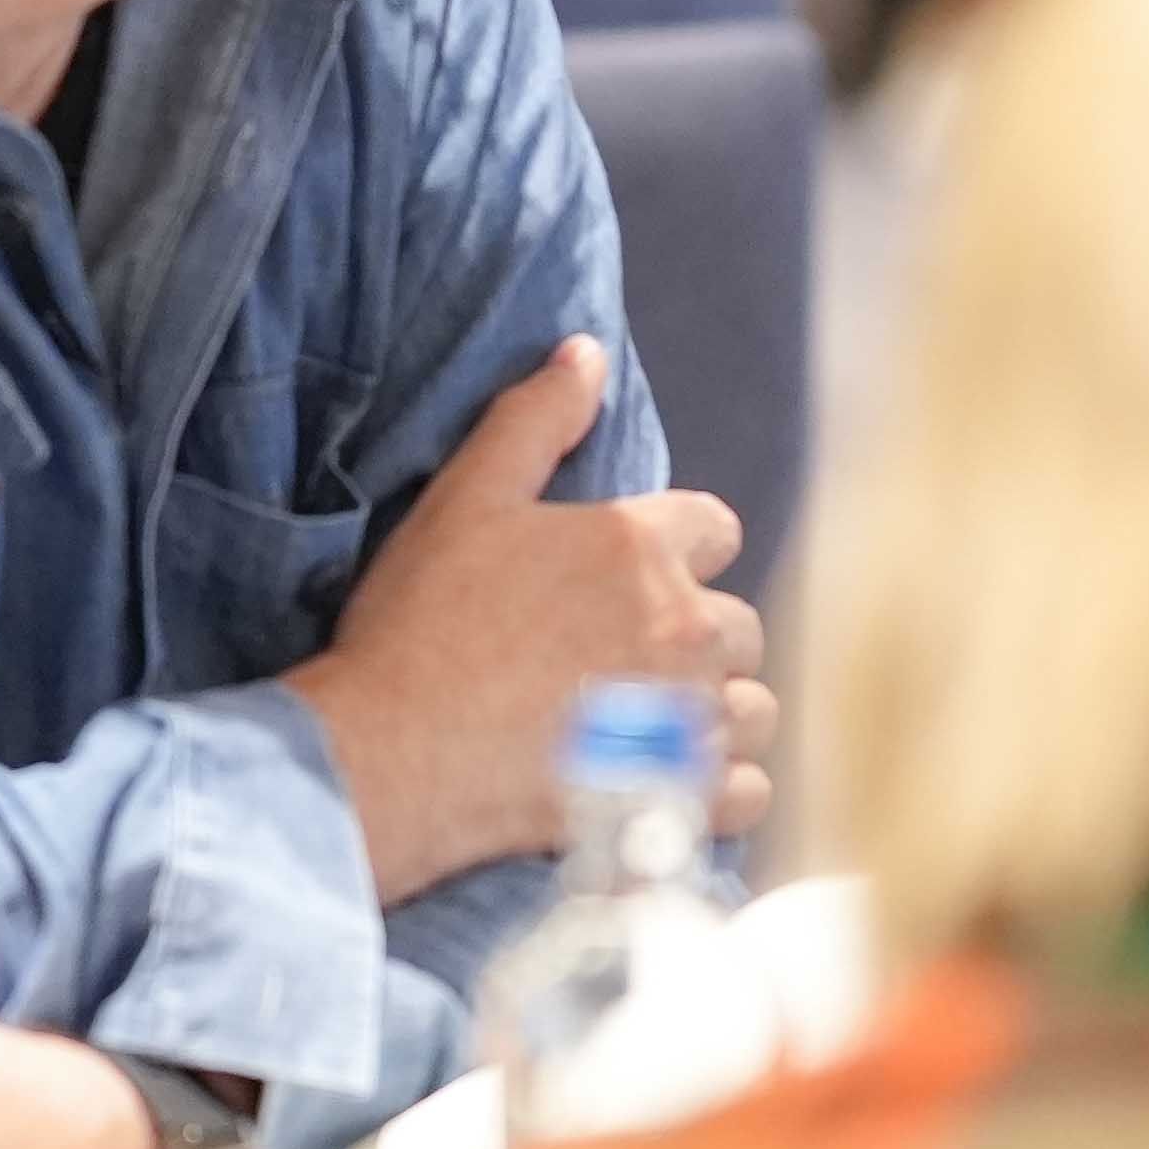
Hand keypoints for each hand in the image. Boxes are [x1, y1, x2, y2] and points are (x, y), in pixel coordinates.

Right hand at [281, 339, 767, 899]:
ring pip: (753, 708)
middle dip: (699, 638)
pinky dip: (725, 789)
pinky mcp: (682, 796)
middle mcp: (686, 627)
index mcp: (643, 547)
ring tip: (658, 728)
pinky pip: (749, 791)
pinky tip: (680, 786)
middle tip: (631, 662)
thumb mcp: (466, 499)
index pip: (716, 529)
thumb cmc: (422, 623)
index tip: (634, 581)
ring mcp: (690, 717)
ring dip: (718, 714)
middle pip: (739, 624)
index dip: (681, 552)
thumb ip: (534, 419)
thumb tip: (586, 351)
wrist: (395, 751)